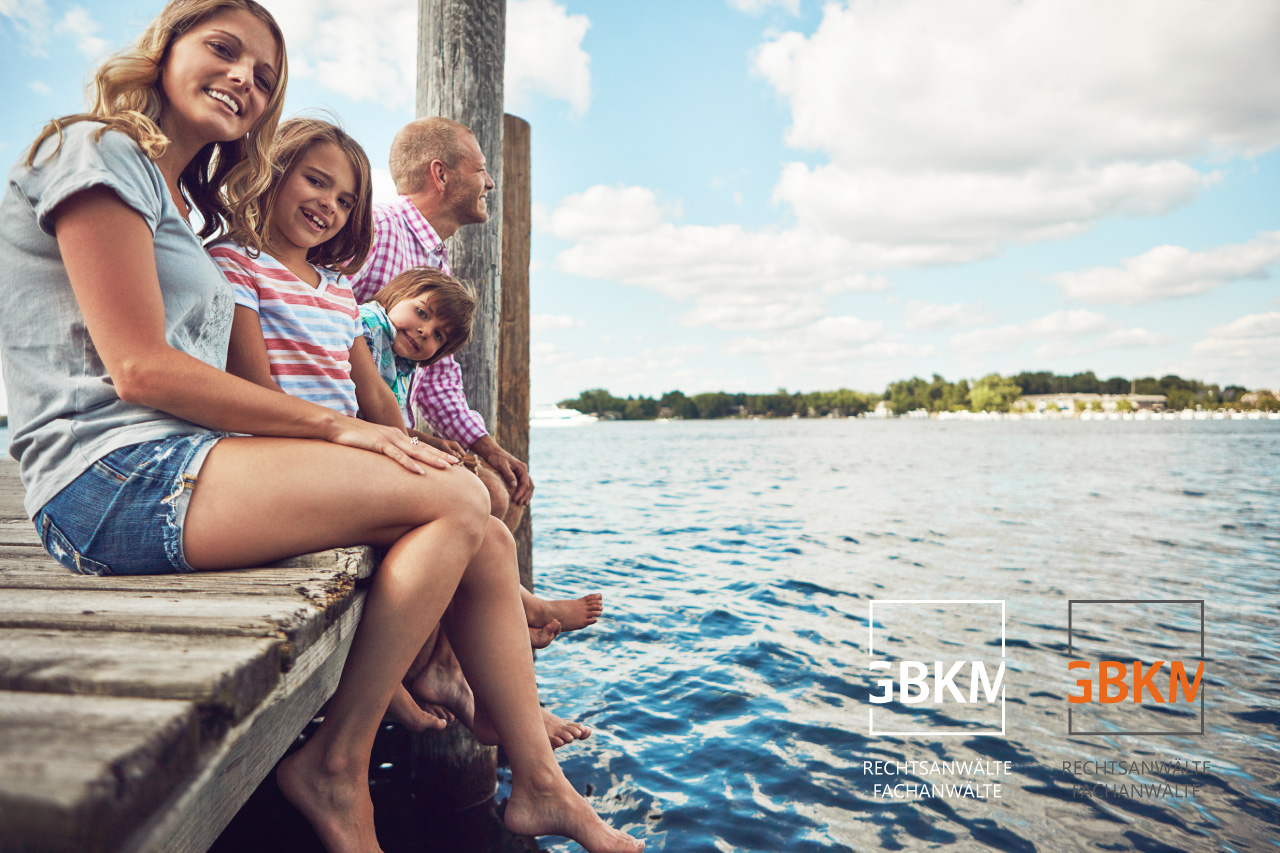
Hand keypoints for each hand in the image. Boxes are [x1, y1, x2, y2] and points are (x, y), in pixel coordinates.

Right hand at [331, 416, 458, 473]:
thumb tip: (389, 461)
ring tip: (446, 467)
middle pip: (422, 448)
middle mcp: (396, 436)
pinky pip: (397, 456)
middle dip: (440, 456)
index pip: (419, 445)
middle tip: (456, 463)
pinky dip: (409, 464)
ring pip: (415, 451)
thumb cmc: (352, 437)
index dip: (435, 452)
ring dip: (431, 460)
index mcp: (395, 436)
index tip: (449, 460)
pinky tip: (419, 471)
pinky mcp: (378, 444)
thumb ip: (383, 451)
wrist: (336, 426)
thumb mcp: (372, 444)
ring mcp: (388, 439)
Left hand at [470, 435, 533, 504]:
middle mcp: (524, 470)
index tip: (515, 500)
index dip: (521, 492)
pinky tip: (521, 498)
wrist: (493, 452)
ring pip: (529, 486)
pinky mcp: (518, 475)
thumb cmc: (496, 458)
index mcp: (522, 468)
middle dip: (525, 495)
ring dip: (526, 495)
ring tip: (522, 504)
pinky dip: (524, 492)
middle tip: (519, 503)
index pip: (525, 483)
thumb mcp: (502, 466)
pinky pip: (524, 484)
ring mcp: (521, 473)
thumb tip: (514, 486)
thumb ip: (508, 475)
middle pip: (529, 485)